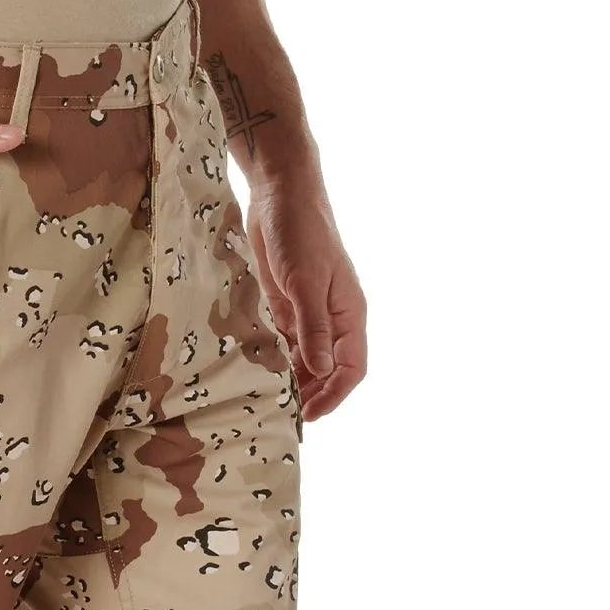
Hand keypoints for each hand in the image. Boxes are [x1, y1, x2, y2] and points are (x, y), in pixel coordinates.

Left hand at [247, 173, 366, 420]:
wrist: (278, 194)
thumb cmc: (300, 231)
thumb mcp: (306, 281)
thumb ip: (313, 327)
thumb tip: (321, 370)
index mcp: (349, 313)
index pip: (352, 367)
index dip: (334, 395)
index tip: (309, 415)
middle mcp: (332, 319)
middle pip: (327, 370)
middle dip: (310, 394)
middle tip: (281, 415)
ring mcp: (308, 314)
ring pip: (305, 360)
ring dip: (291, 380)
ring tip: (267, 401)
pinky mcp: (285, 307)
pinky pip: (284, 344)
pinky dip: (274, 361)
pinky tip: (257, 374)